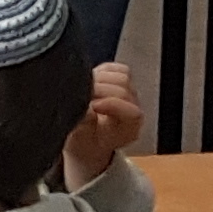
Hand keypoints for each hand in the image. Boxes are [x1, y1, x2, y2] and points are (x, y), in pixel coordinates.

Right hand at [65, 60, 143, 189]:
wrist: (87, 142)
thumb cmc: (84, 143)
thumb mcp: (79, 140)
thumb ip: (83, 125)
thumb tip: (85, 107)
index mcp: (128, 129)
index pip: (131, 111)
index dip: (112, 104)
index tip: (92, 106)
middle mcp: (133, 110)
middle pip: (124, 89)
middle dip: (99, 90)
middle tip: (81, 96)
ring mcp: (130, 94)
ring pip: (122, 76)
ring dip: (100, 80)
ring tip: (84, 89)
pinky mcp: (120, 82)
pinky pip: (117, 68)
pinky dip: (102, 71)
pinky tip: (89, 82)